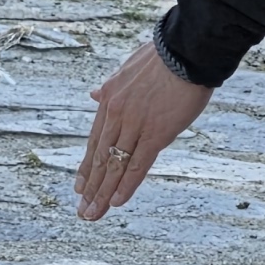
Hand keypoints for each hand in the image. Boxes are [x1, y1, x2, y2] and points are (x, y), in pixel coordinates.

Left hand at [75, 41, 213, 220]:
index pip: (95, 141)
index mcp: (109, 99)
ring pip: (114, 165)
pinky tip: (116, 201)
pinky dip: (126, 185)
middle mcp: (117, 115)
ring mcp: (135, 126)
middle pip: (99, 158)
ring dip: (102, 193)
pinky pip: (137, 165)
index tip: (79, 186)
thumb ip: (110, 87)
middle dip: (90, 187)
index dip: (86, 167)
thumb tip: (94, 94)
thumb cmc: (163, 57)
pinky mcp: (156, 134)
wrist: (185, 51)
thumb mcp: (126, 69)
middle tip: (82, 209)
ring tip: (92, 213)